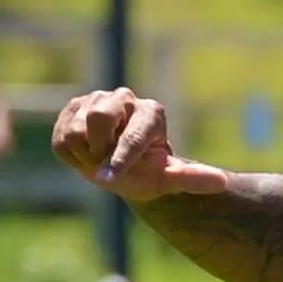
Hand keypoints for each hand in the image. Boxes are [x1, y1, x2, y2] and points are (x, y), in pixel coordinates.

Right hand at [52, 88, 231, 200]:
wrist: (123, 167)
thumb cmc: (150, 171)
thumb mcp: (170, 178)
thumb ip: (192, 179)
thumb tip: (222, 182)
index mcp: (152, 113)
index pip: (134, 134)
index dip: (120, 158)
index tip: (108, 179)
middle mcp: (125, 99)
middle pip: (98, 117)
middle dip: (99, 151)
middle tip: (109, 168)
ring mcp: (95, 100)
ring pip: (75, 130)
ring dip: (86, 156)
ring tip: (100, 160)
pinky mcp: (71, 109)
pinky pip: (60, 138)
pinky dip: (71, 156)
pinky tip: (87, 154)